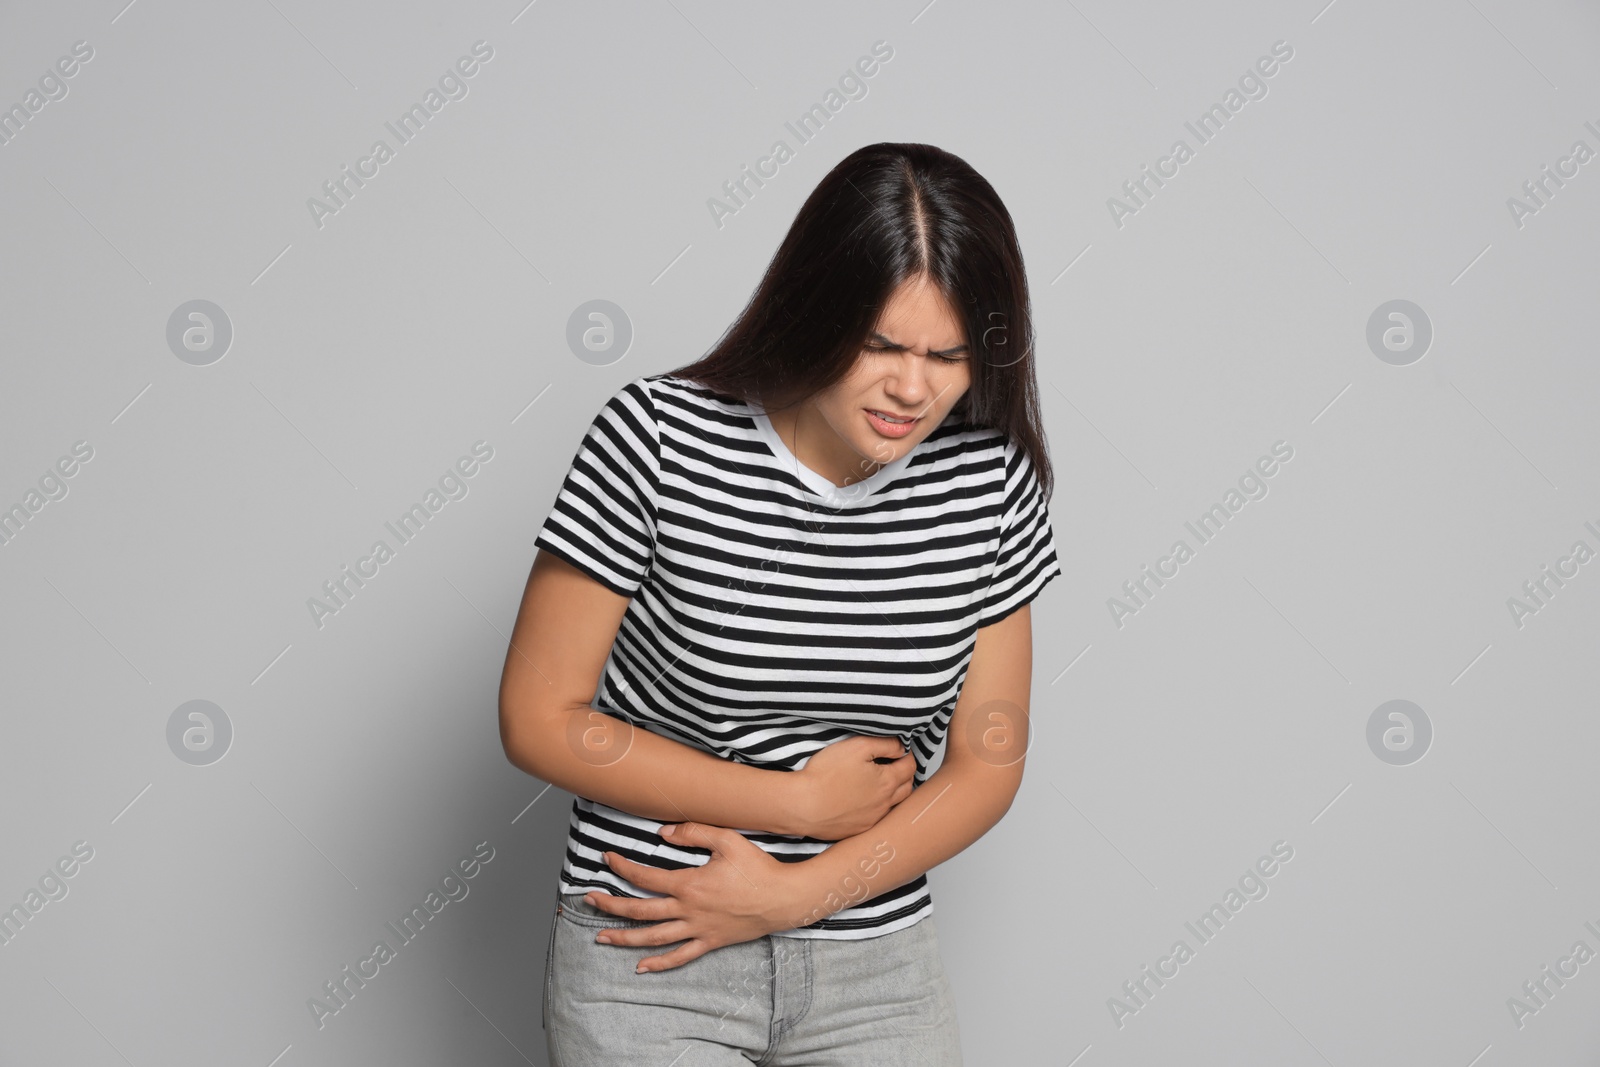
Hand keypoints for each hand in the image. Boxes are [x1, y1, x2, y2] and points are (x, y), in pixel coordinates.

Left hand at [587, 822, 811, 972]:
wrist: (784, 898)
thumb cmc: (758, 868)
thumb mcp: (728, 840)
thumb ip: (694, 832)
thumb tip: (663, 833)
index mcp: (689, 884)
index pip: (645, 877)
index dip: (623, 867)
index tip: (607, 859)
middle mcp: (688, 910)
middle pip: (640, 910)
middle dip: (611, 906)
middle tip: (588, 901)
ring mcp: (698, 930)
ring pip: (654, 938)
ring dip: (625, 938)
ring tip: (601, 938)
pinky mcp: (710, 942)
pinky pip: (680, 957)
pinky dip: (659, 964)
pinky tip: (641, 967)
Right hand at [792, 734, 915, 839]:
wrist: (803, 805)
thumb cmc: (827, 773)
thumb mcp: (858, 746)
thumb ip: (885, 744)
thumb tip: (902, 747)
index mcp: (888, 782)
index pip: (910, 766)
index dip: (907, 755)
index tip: (899, 750)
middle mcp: (884, 804)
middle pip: (907, 788)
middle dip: (904, 775)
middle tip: (894, 765)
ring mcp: (872, 820)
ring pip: (893, 806)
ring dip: (893, 793)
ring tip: (880, 783)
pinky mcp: (857, 830)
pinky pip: (875, 818)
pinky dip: (875, 808)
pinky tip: (862, 801)